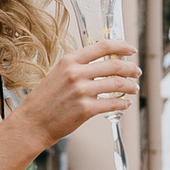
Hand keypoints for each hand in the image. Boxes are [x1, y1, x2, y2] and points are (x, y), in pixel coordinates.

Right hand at [24, 40, 138, 143]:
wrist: (32, 123)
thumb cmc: (44, 101)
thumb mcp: (57, 75)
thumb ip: (77, 68)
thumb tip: (101, 65)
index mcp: (69, 61)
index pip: (102, 46)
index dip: (121, 46)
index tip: (131, 50)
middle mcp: (76, 73)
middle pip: (114, 65)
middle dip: (131, 68)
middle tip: (137, 72)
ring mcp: (82, 91)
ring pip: (117, 84)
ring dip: (130, 86)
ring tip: (133, 89)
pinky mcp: (86, 109)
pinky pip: (112, 104)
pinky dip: (122, 104)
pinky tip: (125, 104)